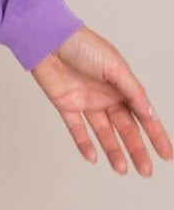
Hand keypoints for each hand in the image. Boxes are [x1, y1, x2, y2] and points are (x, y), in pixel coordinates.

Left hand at [30, 25, 171, 175]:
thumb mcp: (115, 67)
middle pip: (126, 128)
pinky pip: (77, 129)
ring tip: (122, 170)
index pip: (143, 114)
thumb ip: (132, 92)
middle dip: (137, 149)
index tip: (166, 154)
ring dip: (113, 151)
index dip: (156, 134)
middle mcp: (106, 95)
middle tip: (146, 171)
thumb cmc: (82, 45)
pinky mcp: (66, 105)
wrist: (47, 39)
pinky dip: (84, 143)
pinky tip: (93, 157)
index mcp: (122, 84)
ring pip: (104, 132)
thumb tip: (149, 113)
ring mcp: (86, 101)